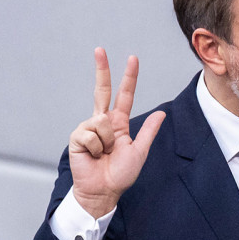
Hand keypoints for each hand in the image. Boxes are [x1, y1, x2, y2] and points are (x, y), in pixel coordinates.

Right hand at [68, 48, 165, 217]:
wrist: (103, 191)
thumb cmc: (120, 174)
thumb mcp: (139, 152)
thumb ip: (148, 132)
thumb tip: (161, 113)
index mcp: (119, 123)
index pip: (124, 95)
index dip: (128, 78)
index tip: (132, 59)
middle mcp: (102, 121)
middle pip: (101, 90)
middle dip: (101, 69)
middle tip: (100, 49)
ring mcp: (88, 128)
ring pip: (101, 121)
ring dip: (108, 142)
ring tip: (105, 154)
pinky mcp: (77, 137)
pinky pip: (91, 134)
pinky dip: (97, 148)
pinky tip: (94, 156)